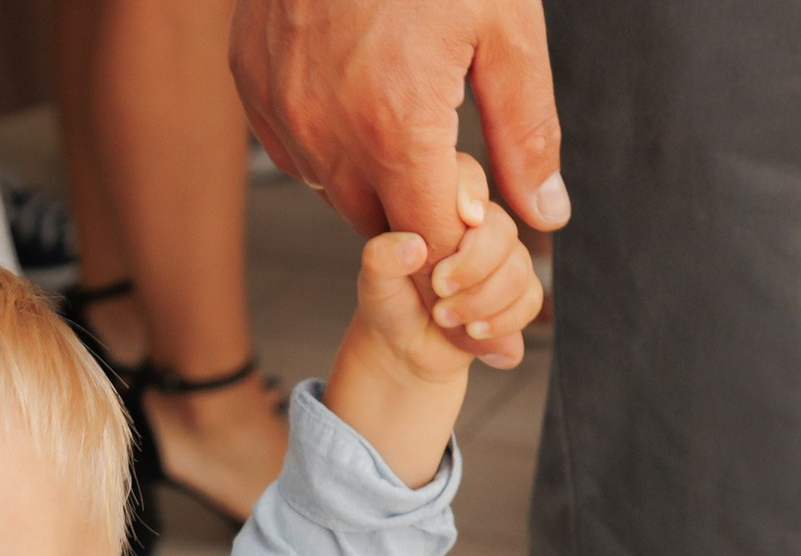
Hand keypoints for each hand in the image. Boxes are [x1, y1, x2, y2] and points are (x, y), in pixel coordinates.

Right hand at [229, 0, 564, 360]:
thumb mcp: (504, 30)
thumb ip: (526, 131)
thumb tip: (547, 213)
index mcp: (396, 128)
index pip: (432, 245)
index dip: (465, 269)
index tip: (489, 280)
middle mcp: (327, 136)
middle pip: (382, 231)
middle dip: (425, 220)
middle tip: (458, 172)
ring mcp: (282, 117)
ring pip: (336, 194)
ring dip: (377, 183)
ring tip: (408, 121)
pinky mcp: (254, 94)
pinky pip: (298, 154)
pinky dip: (332, 147)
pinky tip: (361, 100)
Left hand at [352, 155, 542, 384]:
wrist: (405, 347)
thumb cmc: (389, 303)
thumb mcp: (373, 282)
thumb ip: (380, 259)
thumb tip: (413, 246)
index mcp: (443, 205)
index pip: (469, 176)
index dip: (471, 194)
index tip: (465, 221)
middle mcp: (479, 225)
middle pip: (503, 230)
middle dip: (473, 267)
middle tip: (439, 291)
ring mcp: (503, 257)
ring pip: (520, 269)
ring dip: (482, 302)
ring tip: (444, 318)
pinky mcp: (518, 290)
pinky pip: (530, 299)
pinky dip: (501, 322)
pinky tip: (471, 332)